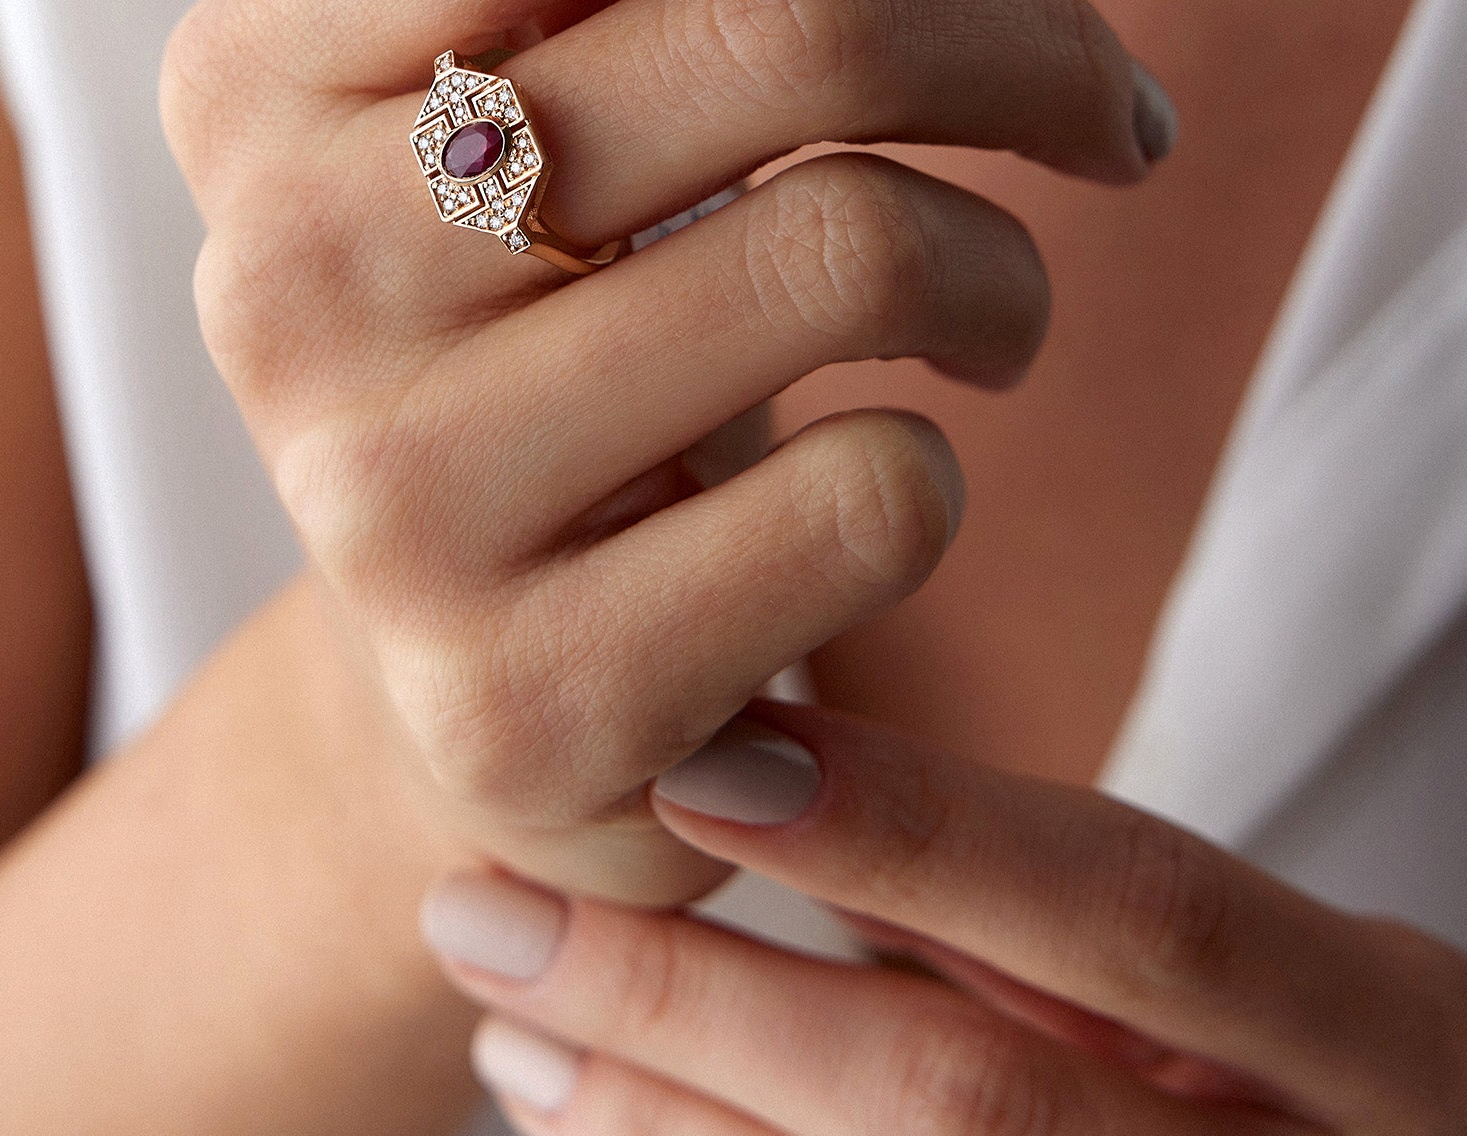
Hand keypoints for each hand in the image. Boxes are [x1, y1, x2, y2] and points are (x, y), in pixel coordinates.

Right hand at [163, 0, 1158, 902]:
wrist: (462, 655)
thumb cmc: (514, 309)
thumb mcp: (514, 64)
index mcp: (253, 69)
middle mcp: (278, 273)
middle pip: (783, 25)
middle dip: (1028, 35)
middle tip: (1109, 98)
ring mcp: (383, 505)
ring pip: (856, 256)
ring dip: (1008, 267)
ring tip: (997, 300)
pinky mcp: (520, 699)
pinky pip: (870, 501)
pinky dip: (938, 462)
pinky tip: (883, 472)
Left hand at [424, 703, 1466, 1130]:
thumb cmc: (1325, 1094)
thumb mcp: (1266, 991)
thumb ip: (1049, 910)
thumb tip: (790, 773)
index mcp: (1371, 1042)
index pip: (1135, 914)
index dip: (919, 830)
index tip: (689, 755)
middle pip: (962, 1102)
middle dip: (696, 1007)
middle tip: (481, 915)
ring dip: (664, 1132)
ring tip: (508, 1041)